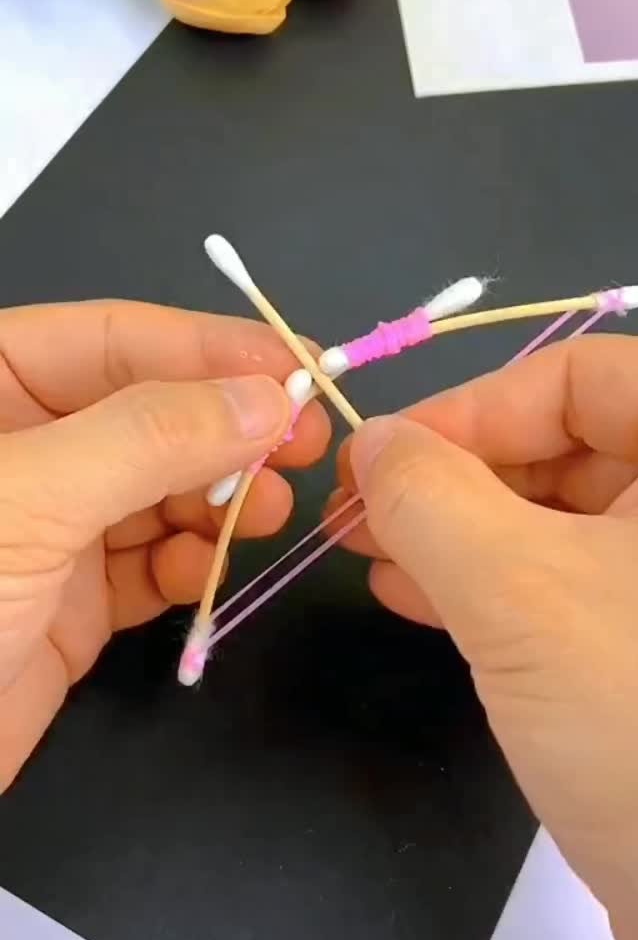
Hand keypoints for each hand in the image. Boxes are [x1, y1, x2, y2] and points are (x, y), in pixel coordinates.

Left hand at [0, 301, 328, 791]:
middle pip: (147, 411)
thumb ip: (149, 438)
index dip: (210, 348)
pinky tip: (212, 572)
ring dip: (222, 498)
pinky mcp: (65, 602)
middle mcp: (20, 446)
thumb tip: (268, 396)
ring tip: (274, 513)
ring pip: (158, 488)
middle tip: (306, 445)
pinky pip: (148, 565)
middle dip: (226, 428)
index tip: (303, 367)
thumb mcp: (28, 500)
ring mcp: (44, 525)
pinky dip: (189, 565)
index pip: (112, 338)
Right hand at [335, 336, 637, 939]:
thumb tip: (373, 439)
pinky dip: (498, 588)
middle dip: (458, 478)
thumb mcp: (522, 589)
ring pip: (567, 522)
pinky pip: (578, 588)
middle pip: (573, 445)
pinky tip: (420, 600)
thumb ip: (430, 495)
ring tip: (373, 558)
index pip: (585, 377)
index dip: (469, 408)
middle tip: (359, 513)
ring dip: (463, 534)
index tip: (378, 458)